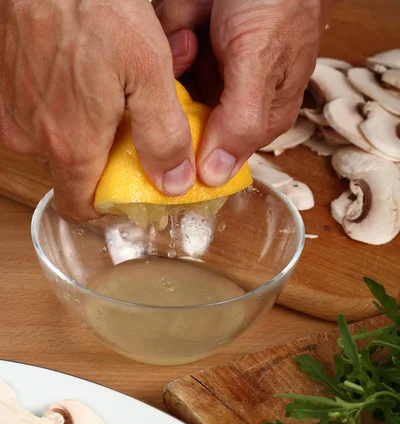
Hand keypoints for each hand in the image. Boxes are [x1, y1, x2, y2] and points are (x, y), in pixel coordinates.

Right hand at [0, 0, 198, 220]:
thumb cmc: (94, 6)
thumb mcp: (148, 73)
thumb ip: (162, 136)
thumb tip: (173, 183)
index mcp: (69, 144)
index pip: (80, 208)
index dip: (105, 206)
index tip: (127, 190)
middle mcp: (33, 136)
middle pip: (73, 171)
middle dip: (103, 155)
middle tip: (129, 121)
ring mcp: (14, 111)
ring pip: (57, 139)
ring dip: (85, 126)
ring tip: (111, 90)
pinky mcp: (6, 88)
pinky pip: (39, 113)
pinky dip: (64, 105)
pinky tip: (84, 75)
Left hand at [156, 0, 332, 186]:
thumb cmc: (279, 1)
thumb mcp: (260, 65)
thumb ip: (239, 123)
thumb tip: (215, 176)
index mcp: (260, 116)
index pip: (219, 152)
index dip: (193, 145)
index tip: (174, 129)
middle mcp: (232, 97)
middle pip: (188, 117)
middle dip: (184, 83)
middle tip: (197, 48)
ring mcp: (210, 67)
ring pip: (172, 82)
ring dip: (179, 47)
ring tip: (200, 19)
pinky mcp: (192, 40)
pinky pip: (166, 49)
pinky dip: (174, 23)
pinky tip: (192, 9)